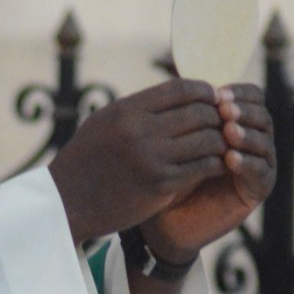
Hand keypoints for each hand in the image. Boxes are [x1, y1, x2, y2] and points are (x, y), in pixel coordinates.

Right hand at [47, 78, 231, 248]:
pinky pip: (202, 167)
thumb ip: (136, 110)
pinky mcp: (160, 185)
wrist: (66, 204)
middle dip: (218, 116)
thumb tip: (174, 95)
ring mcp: (151, 158)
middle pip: (198, 112)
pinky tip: (218, 165)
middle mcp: (139, 130)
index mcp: (126, 110)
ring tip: (224, 145)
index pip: (180, 89)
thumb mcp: (104, 124)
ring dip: (222, 141)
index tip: (213, 99)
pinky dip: (215, 164)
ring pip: (207, 139)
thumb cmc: (85, 163)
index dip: (204, 91)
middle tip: (227, 123)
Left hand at [140, 84, 273, 260]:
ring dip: (247, 134)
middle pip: (262, 115)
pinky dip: (248, 163)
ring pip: (265, 141)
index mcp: (237, 121)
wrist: (165, 219)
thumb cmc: (166, 172)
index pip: (251, 96)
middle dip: (244, 111)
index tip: (217, 94)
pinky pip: (262, 172)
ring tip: (228, 132)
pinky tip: (230, 160)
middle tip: (224, 111)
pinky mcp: (258, 190)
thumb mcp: (173, 136)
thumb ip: (184, 109)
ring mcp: (258, 165)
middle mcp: (252, 140)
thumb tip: (178, 69)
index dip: (238, 93)